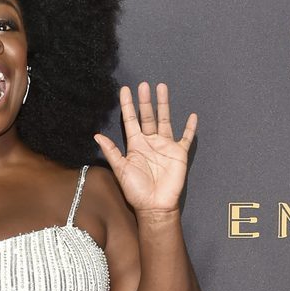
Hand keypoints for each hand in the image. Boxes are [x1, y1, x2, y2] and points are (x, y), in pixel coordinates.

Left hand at [94, 81, 196, 214]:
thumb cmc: (136, 191)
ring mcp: (165, 146)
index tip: (125, 90)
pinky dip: (190, 128)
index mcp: (135, 145)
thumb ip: (111, 151)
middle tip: (143, 84)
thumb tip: (96, 136)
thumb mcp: (121, 170)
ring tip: (161, 88)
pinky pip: (186, 138)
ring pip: (165, 120)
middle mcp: (150, 142)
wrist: (155, 205)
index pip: (130, 121)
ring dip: (164, 105)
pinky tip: (192, 115)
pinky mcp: (179, 153)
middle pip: (148, 116)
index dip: (127, 106)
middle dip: (145, 101)